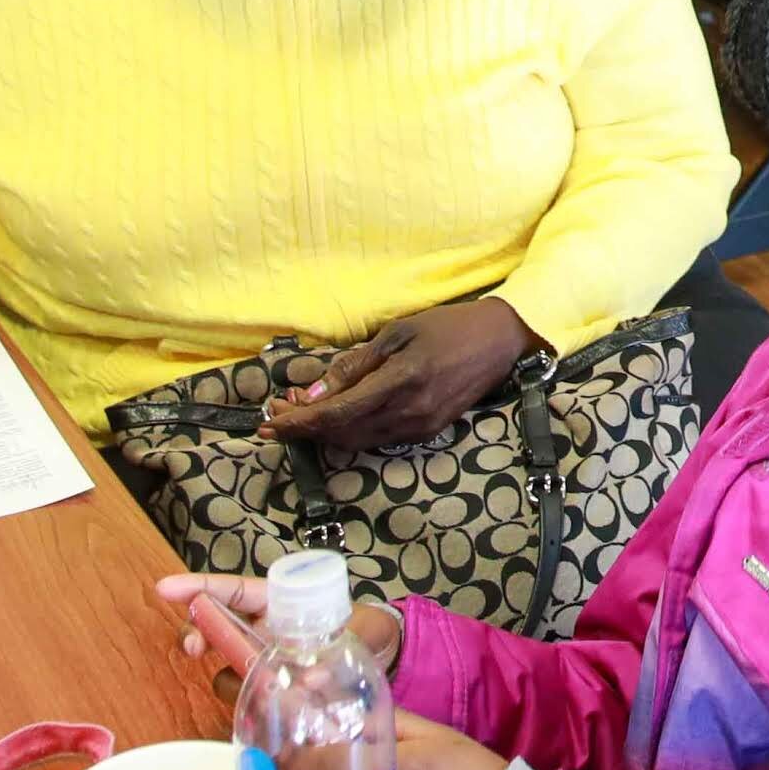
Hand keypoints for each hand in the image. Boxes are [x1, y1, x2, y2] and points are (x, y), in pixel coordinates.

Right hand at [152, 567, 405, 683]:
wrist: (382, 660)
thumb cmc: (368, 630)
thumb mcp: (362, 627)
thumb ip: (343, 642)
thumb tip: (311, 677)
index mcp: (279, 602)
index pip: (234, 590)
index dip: (198, 587)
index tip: (165, 589)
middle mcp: (263, 630)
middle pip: (215, 628)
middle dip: (197, 634)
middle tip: (193, 650)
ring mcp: (263, 661)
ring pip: (225, 668)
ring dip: (230, 678)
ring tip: (258, 688)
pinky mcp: (269, 690)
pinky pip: (245, 698)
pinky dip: (250, 705)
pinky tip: (267, 713)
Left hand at [264, 297, 537, 452]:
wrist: (499, 341)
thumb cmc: (447, 327)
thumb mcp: (397, 333)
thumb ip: (354, 366)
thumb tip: (312, 395)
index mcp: (400, 382)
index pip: (336, 414)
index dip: (298, 424)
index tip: (269, 424)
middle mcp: (409, 413)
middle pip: (342, 435)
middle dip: (306, 428)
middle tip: (282, 410)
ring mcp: (420, 427)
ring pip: (358, 442)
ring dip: (327, 431)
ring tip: (305, 410)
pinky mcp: (427, 432)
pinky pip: (378, 439)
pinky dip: (351, 431)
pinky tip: (341, 414)